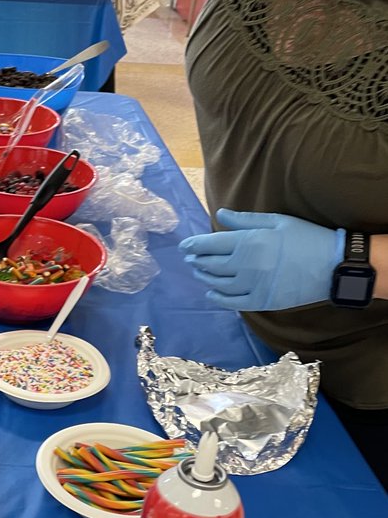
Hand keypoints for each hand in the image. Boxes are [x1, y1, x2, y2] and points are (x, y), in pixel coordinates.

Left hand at [180, 209, 344, 310]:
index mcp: (249, 241)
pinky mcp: (262, 301)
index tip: (184, 247)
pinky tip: (211, 293)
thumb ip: (245, 220)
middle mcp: (247, 265)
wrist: (333, 265)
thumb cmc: (306, 237)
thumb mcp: (277, 221)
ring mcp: (253, 285)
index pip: (210, 244)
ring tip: (199, 272)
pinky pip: (232, 302)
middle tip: (190, 259)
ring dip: (204, 277)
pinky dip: (218, 298)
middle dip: (197, 261)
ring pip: (218, 284)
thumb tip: (220, 215)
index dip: (193, 246)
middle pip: (211, 265)